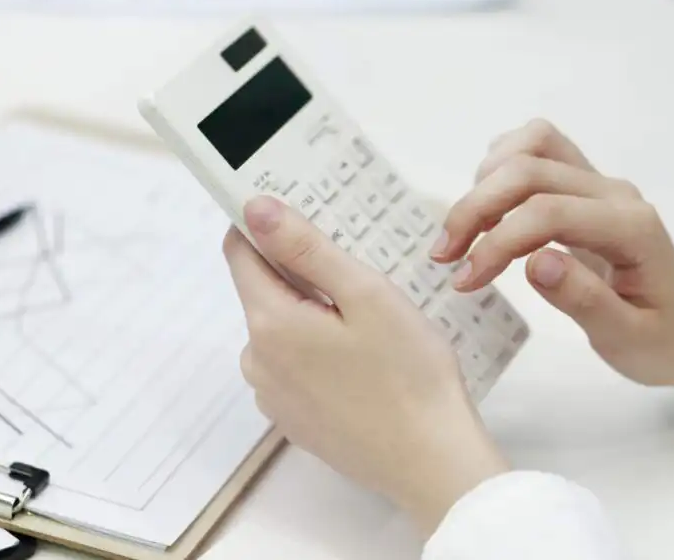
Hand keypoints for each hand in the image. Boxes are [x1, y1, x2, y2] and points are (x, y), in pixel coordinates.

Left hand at [223, 196, 507, 536]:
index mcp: (269, 324)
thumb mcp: (364, 294)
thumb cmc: (409, 377)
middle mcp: (258, 361)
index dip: (263, 224)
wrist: (432, 463)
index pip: (240, 252)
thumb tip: (255, 209)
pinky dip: (319, 350)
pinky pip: (295, 364)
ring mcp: (273, 395)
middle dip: (301, 271)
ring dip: (313, 312)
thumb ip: (305, 248)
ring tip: (368, 322)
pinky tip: (363, 360)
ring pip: (282, 327)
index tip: (298, 211)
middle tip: (357, 273)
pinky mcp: (294, 419)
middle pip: (264, 290)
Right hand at [431, 118, 673, 394]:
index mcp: (630, 230)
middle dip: (475, 207)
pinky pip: (538, 148)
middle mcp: (614, 193)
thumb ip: (584, 300)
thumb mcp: (627, 340)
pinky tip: (488, 212)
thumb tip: (536, 261)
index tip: (463, 281)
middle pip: (530, 168)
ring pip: (533, 143)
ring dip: (485, 180)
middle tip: (445, 256)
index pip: (547, 212)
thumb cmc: (663, 341)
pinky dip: (500, 168)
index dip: (496, 241)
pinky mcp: (584, 183)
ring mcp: (600, 182)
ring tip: (466, 232)